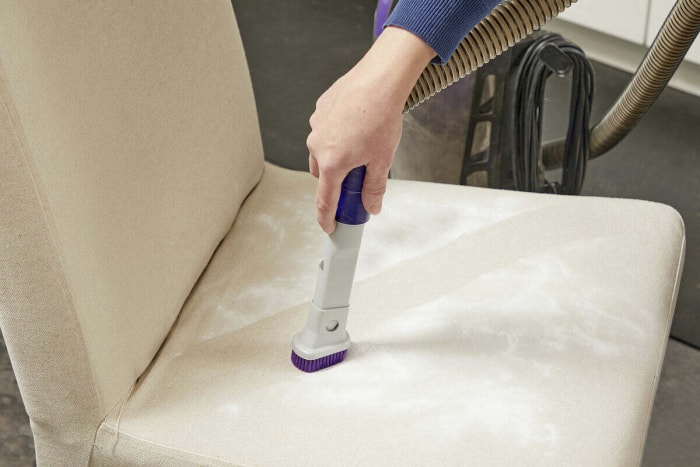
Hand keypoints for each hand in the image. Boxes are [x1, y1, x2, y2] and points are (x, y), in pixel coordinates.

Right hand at [307, 27, 435, 232]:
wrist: (379, 80)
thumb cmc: (381, 117)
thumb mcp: (382, 160)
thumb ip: (374, 188)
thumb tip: (372, 206)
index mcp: (332, 163)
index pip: (324, 200)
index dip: (326, 218)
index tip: (329, 227)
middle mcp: (318, 146)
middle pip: (323, 176)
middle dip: (337, 182)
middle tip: (358, 179)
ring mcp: (316, 126)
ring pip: (322, 152)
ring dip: (336, 157)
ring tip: (362, 146)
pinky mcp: (320, 109)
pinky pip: (325, 130)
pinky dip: (337, 135)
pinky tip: (356, 127)